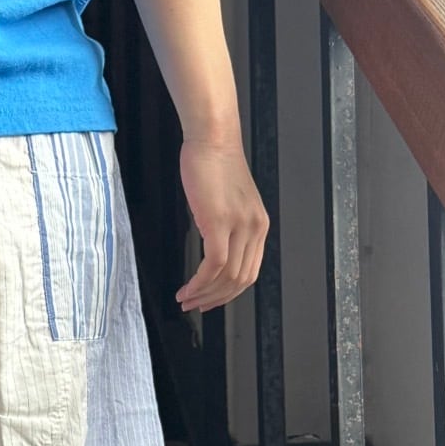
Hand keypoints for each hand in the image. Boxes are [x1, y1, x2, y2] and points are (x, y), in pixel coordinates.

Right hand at [175, 138, 269, 312]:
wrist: (212, 139)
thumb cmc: (214, 165)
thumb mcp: (227, 203)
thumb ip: (227, 228)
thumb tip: (213, 253)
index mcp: (259, 226)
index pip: (249, 272)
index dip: (228, 294)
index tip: (208, 301)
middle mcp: (255, 228)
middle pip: (239, 280)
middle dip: (215, 300)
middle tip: (194, 307)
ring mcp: (240, 225)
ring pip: (225, 277)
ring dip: (203, 294)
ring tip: (185, 300)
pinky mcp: (220, 222)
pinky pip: (212, 265)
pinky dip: (198, 282)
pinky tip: (186, 288)